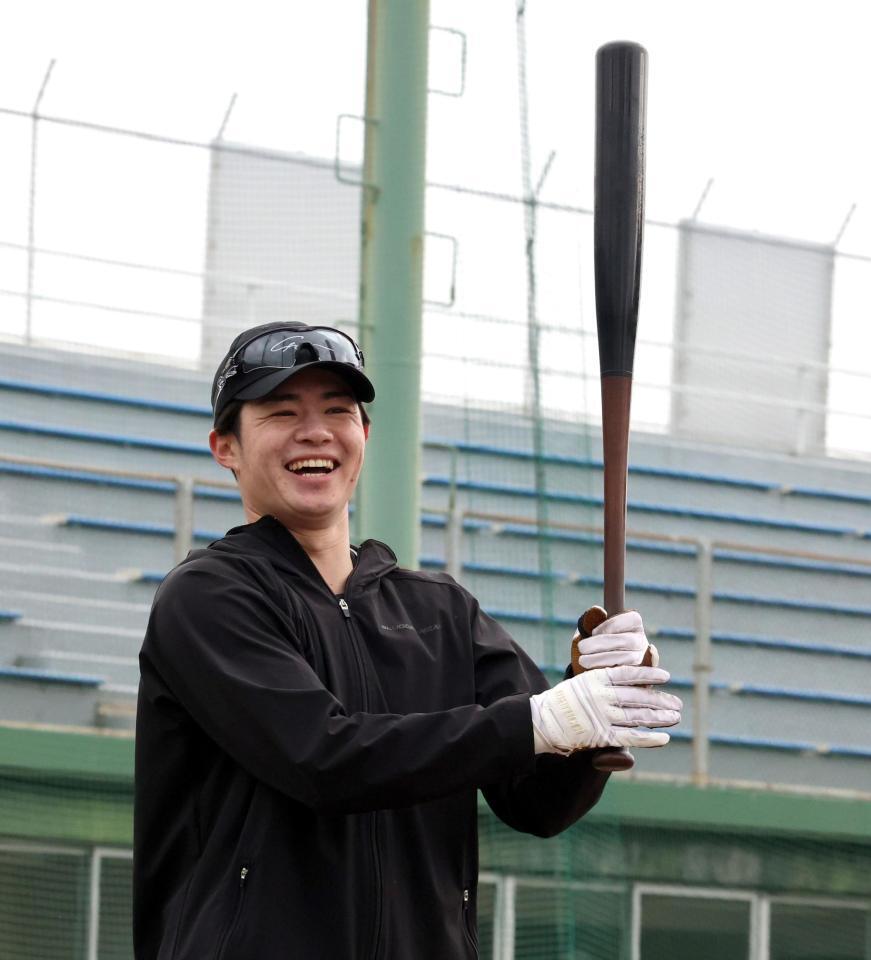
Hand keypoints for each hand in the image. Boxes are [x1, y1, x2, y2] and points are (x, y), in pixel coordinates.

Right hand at [529, 666, 681, 754]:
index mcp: (596, 678)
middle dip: (660, 700)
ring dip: (659, 717)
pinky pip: (630, 737)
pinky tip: (663, 738)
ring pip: (638, 716)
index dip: (649, 674)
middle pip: (638, 696)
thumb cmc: (563, 701)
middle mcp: (601, 695)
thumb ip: (603, 681)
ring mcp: (602, 716)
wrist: (543, 720)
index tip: (665, 676)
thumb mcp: (581, 681)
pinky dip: (648, 738)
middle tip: (678, 703)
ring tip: (675, 718)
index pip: (628, 674)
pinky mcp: (602, 735)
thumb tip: (626, 675)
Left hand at [571, 609, 658, 671]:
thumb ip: (590, 620)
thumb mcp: (586, 634)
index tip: (593, 632)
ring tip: (584, 661)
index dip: (612, 624)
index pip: (632, 619)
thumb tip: (598, 610)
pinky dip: (622, 674)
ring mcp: (644, 662)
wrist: (586, 679)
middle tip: (582, 648)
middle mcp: (642, 643)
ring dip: (604, 659)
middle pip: (628, 640)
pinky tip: (608, 672)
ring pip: (629, 659)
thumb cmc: (589, 651)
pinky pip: (637, 677)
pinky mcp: (641, 681)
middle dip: (602, 643)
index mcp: (633, 627)